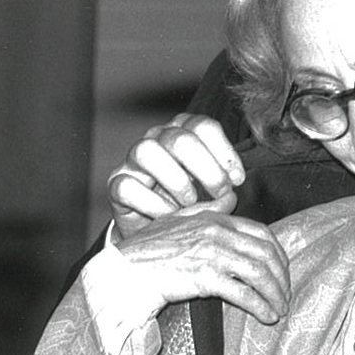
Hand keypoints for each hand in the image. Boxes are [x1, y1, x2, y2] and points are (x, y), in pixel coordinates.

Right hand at [108, 114, 245, 239]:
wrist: (155, 229)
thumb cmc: (189, 203)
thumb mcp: (211, 189)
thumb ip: (224, 183)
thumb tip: (234, 189)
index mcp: (183, 132)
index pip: (203, 126)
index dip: (224, 152)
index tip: (238, 180)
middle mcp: (156, 138)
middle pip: (180, 138)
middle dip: (207, 169)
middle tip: (221, 193)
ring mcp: (132, 160)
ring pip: (147, 152)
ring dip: (177, 181)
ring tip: (191, 204)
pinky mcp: (116, 184)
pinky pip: (128, 186)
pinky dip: (153, 204)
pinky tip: (170, 217)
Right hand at [119, 198, 290, 323]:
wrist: (124, 270)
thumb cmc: (147, 249)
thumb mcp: (177, 219)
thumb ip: (207, 208)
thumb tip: (231, 199)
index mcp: (215, 220)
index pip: (262, 234)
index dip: (278, 255)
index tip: (282, 272)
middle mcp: (218, 234)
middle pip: (266, 255)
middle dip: (282, 278)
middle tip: (285, 295)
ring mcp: (212, 255)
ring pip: (259, 274)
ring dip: (275, 294)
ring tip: (279, 309)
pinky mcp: (205, 278)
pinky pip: (243, 293)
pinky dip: (260, 306)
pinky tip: (266, 316)